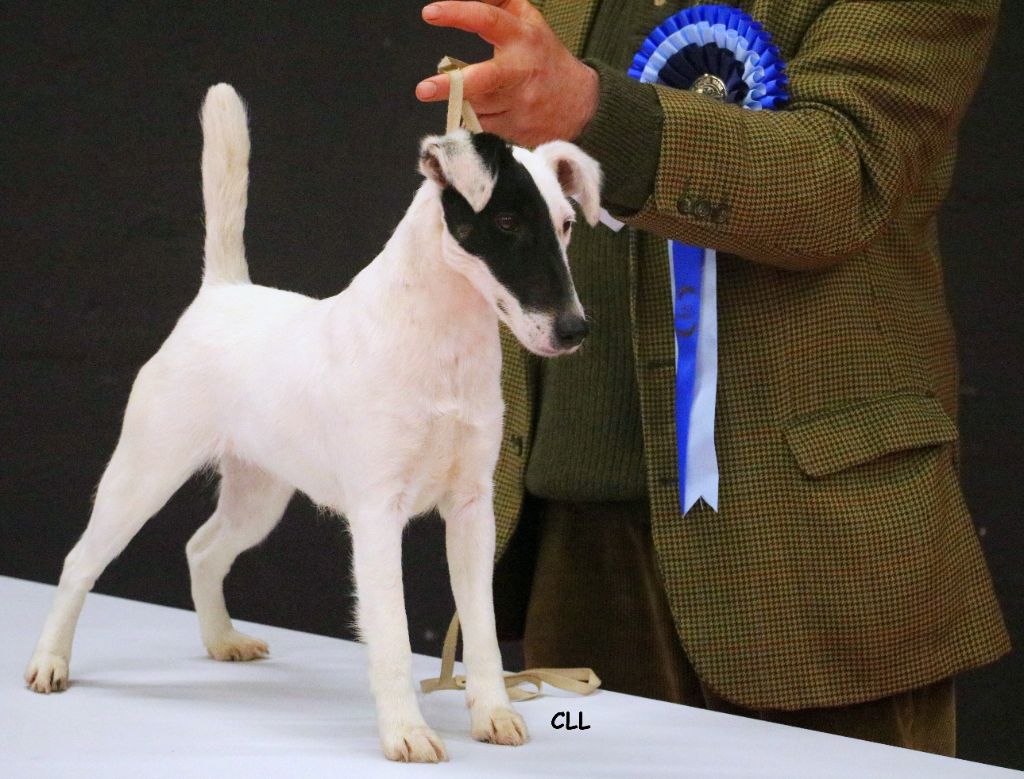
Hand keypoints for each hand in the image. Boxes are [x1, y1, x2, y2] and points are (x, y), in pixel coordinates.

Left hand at [415, 0, 598, 146]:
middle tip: (422, 90)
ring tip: (476, 94)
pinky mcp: (517, 131)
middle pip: (483, 80)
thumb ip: (499, 2)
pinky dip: (477, 118)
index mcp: (523, 38)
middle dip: (452, 86)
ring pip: (475, 106)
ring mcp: (520, 106)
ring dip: (465, 100)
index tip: (430, 13)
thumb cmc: (544, 56)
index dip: (459, 14)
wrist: (581, 104)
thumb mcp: (528, 21)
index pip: (488, 20)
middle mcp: (521, 72)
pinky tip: (493, 111)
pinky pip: (481, 125)